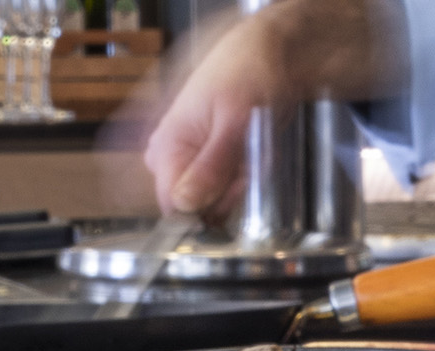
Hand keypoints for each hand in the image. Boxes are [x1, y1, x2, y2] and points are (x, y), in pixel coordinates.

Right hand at [128, 0, 397, 219]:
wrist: (269, 54)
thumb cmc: (248, 74)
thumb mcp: (234, 123)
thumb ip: (211, 167)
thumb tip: (185, 204)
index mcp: (166, 146)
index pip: (173, 206)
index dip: (205, 213)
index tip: (232, 194)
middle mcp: (172, 156)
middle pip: (198, 207)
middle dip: (230, 194)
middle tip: (248, 162)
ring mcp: (192, 160)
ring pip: (218, 200)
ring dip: (242, 184)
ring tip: (251, 148)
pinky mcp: (213, 163)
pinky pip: (231, 188)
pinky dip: (249, 177)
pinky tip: (252, 152)